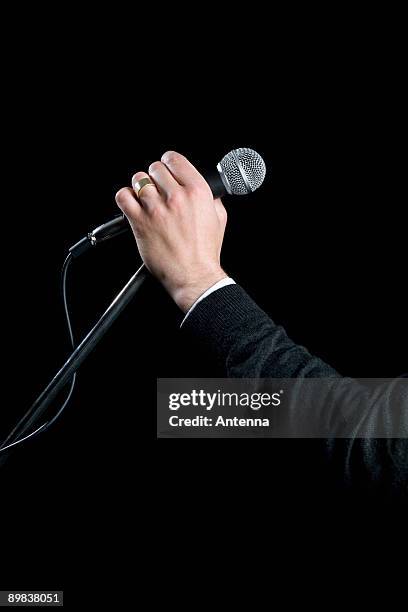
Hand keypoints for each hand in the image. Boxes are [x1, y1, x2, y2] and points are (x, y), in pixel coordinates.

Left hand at [115, 151, 227, 312]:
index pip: (175, 160)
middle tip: (157, 189)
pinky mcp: (140, 222)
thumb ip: (211, 199)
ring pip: (138, 180)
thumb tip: (206, 191)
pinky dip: (125, 198)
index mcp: (197, 192)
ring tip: (145, 198)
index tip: (166, 168)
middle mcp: (176, 197)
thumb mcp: (219, 219)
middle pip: (155, 169)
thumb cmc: (205, 253)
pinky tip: (132, 205)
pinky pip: (123, 197)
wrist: (193, 275)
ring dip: (140, 187)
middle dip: (155, 177)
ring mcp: (156, 209)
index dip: (168, 163)